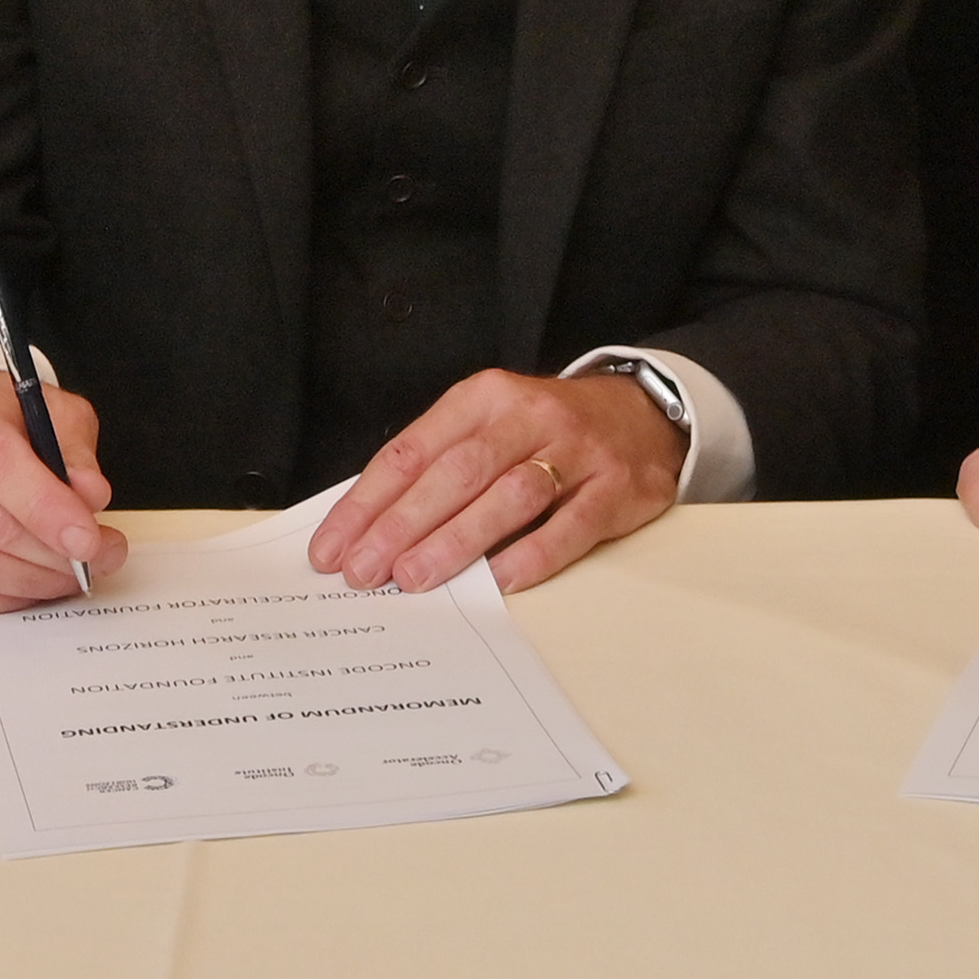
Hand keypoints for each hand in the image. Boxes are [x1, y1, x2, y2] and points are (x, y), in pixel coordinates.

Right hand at [0, 368, 121, 611]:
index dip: (45, 508)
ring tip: (73, 569)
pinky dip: (7, 598)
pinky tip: (36, 581)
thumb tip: (90, 496)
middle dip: (55, 553)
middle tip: (100, 555)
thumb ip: (75, 452)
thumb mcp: (56, 412)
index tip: (87, 538)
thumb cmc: (9, 420)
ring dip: (35, 579)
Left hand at [310, 366, 681, 596]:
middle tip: (364, 571)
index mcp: (484, 397)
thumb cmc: (547, 429)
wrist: (644, 412)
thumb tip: (370, 526)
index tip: (334, 546)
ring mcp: (577, 452)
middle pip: (456, 472)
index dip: (368, 501)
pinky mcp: (616, 488)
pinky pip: (569, 526)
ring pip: (509, 495)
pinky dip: (530, 555)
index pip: (412, 450)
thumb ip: (438, 463)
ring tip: (414, 577)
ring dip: (456, 539)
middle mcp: (529, 416)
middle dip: (402, 524)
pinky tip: (496, 581)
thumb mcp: (490, 422)